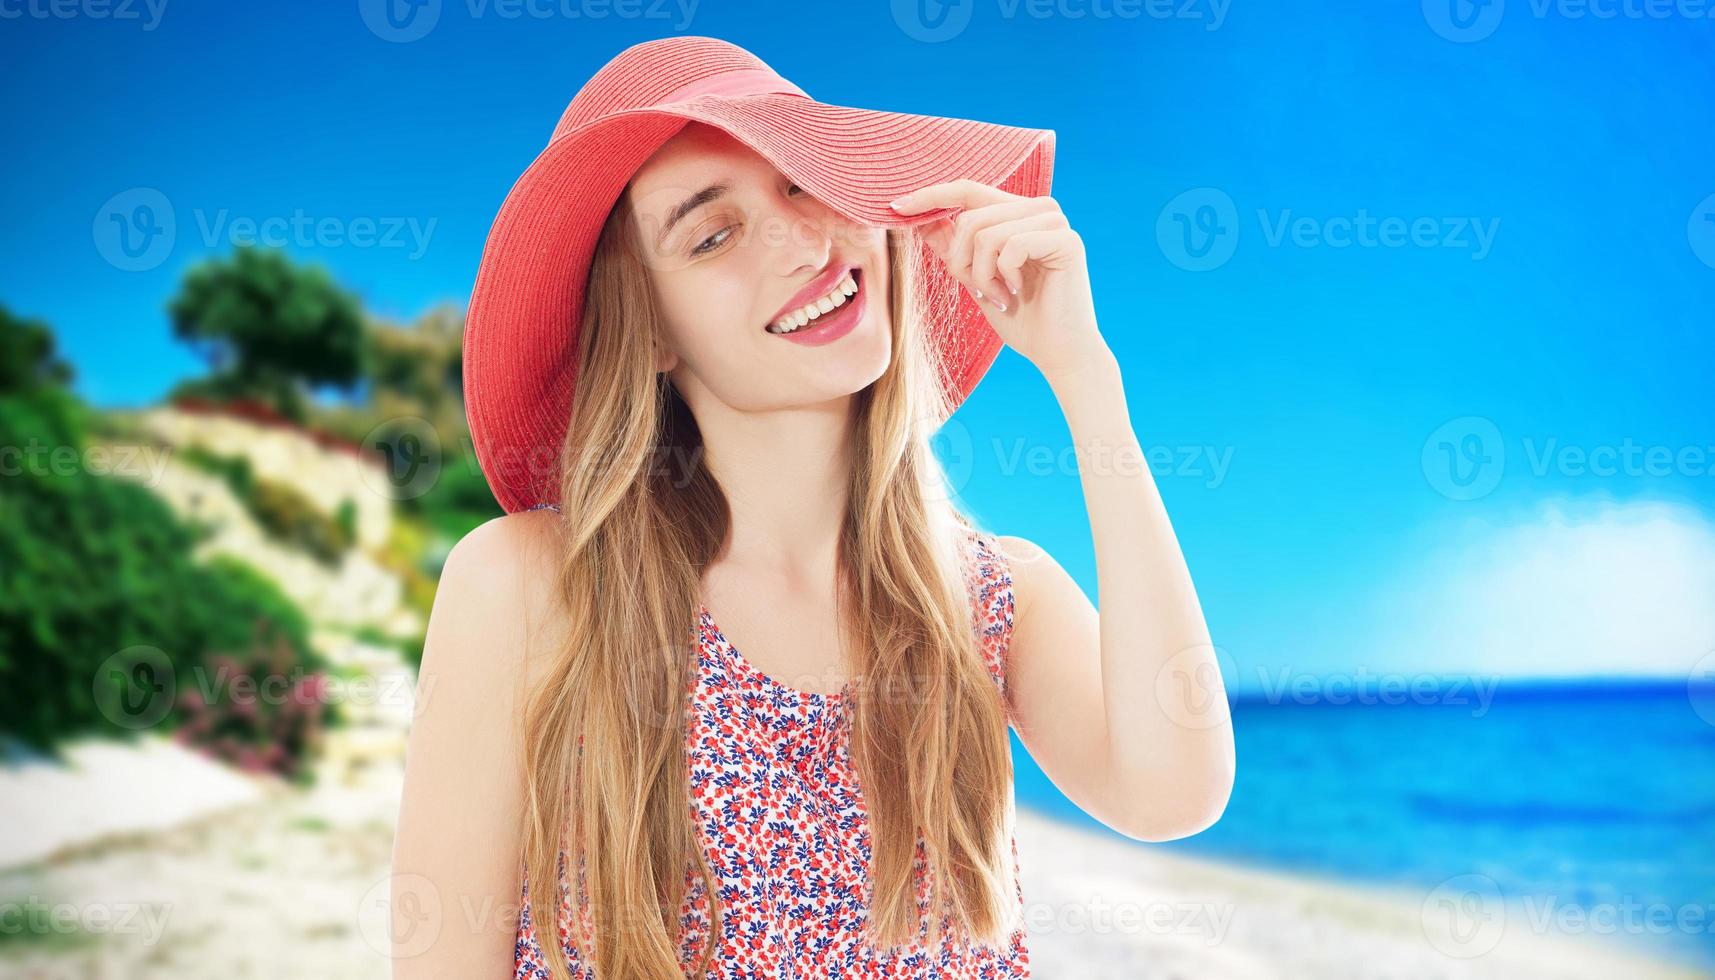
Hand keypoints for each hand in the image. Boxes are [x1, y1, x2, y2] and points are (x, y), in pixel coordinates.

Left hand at [891, 180, 1109, 382]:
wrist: (1056, 352)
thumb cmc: (1020, 318)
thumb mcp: (975, 278)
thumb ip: (954, 247)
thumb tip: (922, 219)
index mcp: (1018, 213)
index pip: (968, 190)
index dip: (931, 195)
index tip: (896, 206)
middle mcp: (1039, 209)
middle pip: (970, 217)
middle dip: (960, 259)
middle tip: (977, 289)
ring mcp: (1054, 222)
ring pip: (985, 232)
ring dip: (981, 273)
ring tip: (998, 295)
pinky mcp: (1066, 240)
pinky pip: (1010, 246)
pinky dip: (1003, 276)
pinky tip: (1017, 293)